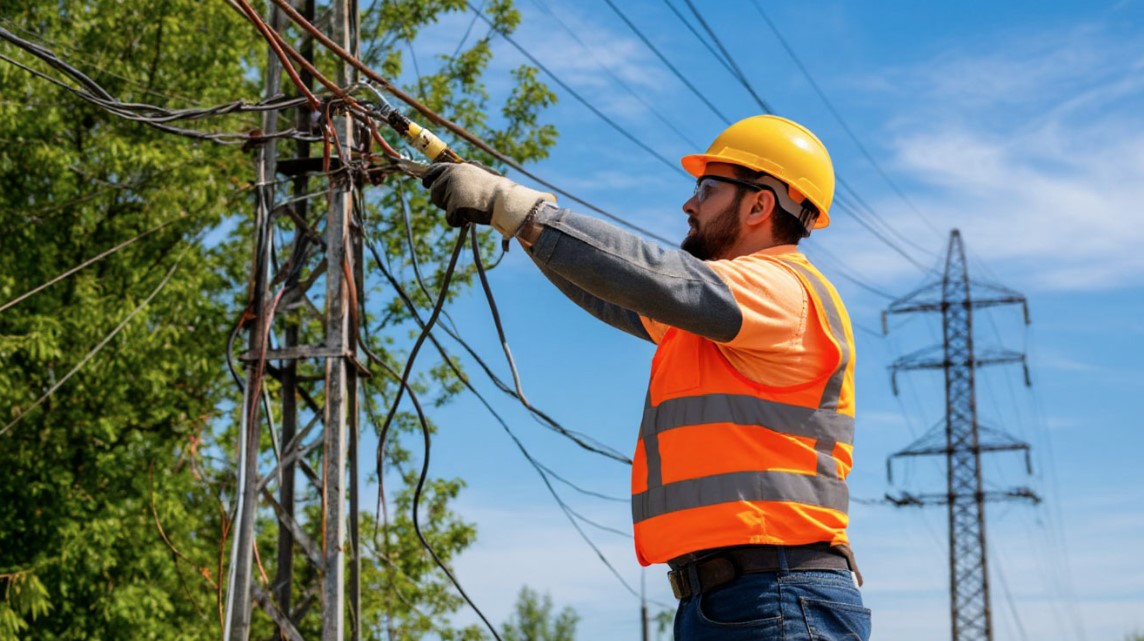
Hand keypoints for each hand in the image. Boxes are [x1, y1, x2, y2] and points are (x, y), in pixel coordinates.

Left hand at [421, 162, 554, 235]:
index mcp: (459, 167)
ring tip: (471, 207)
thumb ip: (461, 178)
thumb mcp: (477, 177)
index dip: (429, 178)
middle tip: (462, 203)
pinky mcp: (454, 204)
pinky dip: (459, 221)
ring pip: (442, 206)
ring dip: (453, 211)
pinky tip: (472, 215)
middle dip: (443, 201)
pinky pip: (450, 219)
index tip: (425, 183)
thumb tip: (447, 185)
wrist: (506, 201)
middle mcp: (453, 175)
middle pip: (434, 192)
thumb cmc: (496, 192)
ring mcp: (453, 189)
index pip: (435, 170)